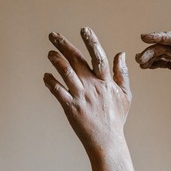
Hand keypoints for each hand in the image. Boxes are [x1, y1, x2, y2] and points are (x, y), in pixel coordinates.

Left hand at [44, 27, 131, 150]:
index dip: (91, 41)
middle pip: (77, 60)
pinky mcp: (71, 107)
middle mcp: (92, 86)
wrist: (107, 141)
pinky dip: (50, 82)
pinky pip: (58, 92)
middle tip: (53, 35)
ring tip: (49, 53)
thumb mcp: (125, 95)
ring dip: (56, 60)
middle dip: (64, 45)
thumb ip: (122, 74)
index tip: (84, 29)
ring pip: (66, 73)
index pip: (98, 56)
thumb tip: (121, 53)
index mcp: (106, 82)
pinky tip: (45, 76)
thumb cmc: (116, 118)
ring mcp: (81, 96)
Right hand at [136, 31, 170, 127]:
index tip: (143, 38)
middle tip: (138, 59)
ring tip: (140, 63)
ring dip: (153, 57)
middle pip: (169, 47)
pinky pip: (169, 63)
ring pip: (167, 55)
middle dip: (152, 50)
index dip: (159, 38)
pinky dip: (158, 63)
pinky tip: (149, 66)